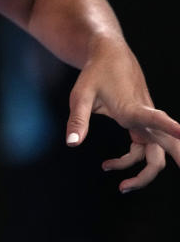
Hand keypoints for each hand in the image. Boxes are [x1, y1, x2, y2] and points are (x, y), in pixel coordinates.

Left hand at [65, 38, 179, 192]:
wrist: (111, 54)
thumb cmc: (95, 73)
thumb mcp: (80, 95)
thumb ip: (78, 120)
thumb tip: (71, 144)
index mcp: (132, 108)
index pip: (155, 119)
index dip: (171, 127)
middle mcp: (145, 117)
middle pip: (167, 146)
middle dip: (172, 164)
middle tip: (167, 179)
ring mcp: (146, 121)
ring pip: (155, 153)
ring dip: (143, 172)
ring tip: (122, 187)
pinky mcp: (142, 123)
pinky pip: (143, 148)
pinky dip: (130, 159)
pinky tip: (109, 165)